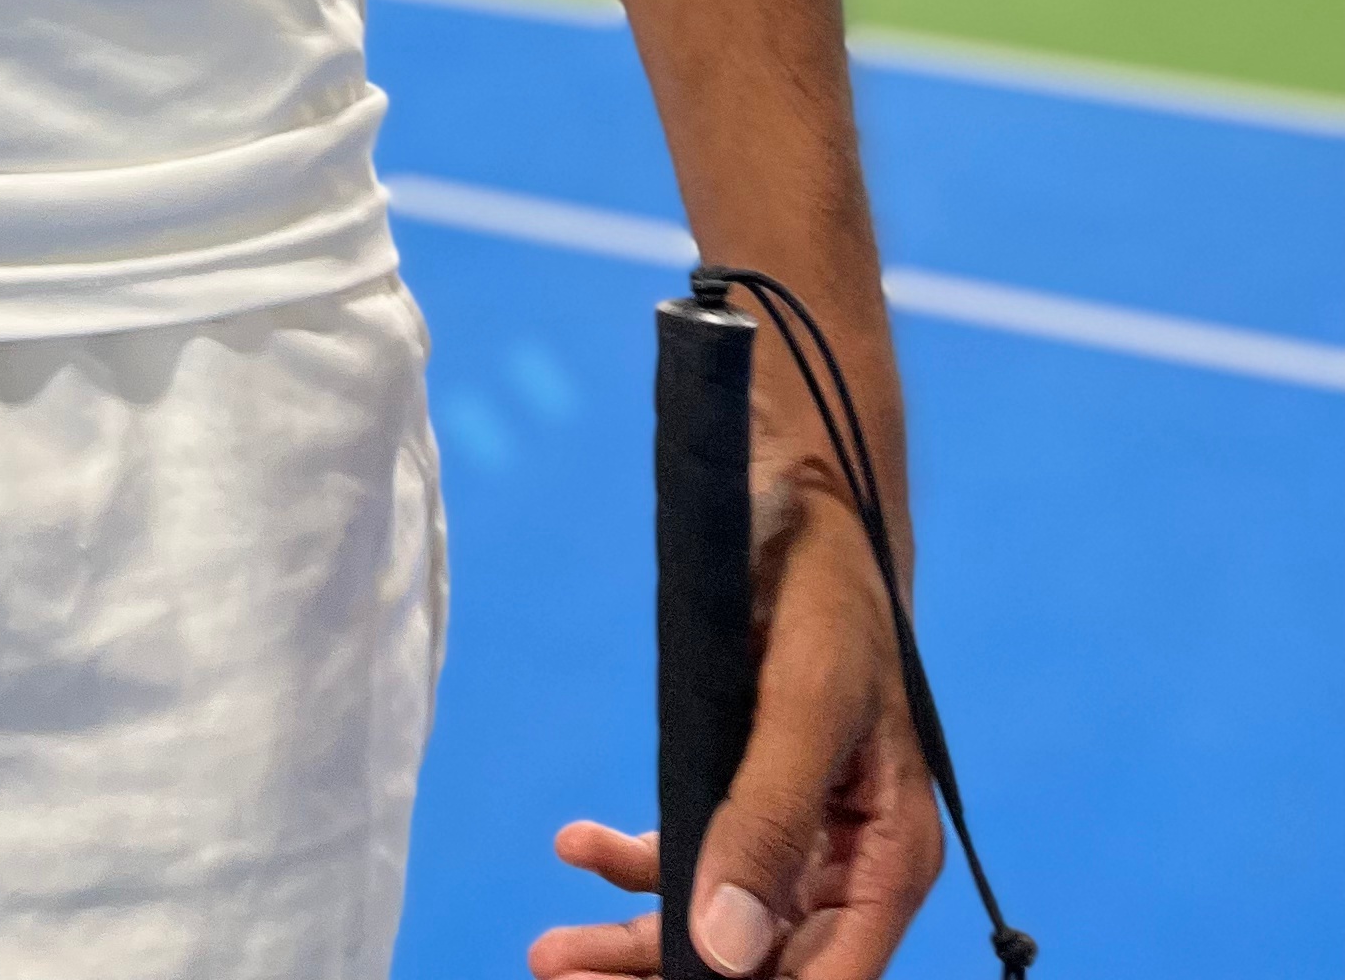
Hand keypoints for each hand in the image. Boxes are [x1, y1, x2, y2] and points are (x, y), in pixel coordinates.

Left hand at [531, 481, 942, 976]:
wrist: (800, 501)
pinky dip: (631, 862)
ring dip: (632, 944)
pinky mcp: (743, 790)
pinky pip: (687, 852)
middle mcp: (844, 863)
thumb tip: (727, 955)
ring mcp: (793, 834)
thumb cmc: (827, 596)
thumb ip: (769, 826)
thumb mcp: (804, 705)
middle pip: (759, 965)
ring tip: (547, 954)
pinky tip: (576, 847)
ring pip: (713, 923)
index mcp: (887, 860)